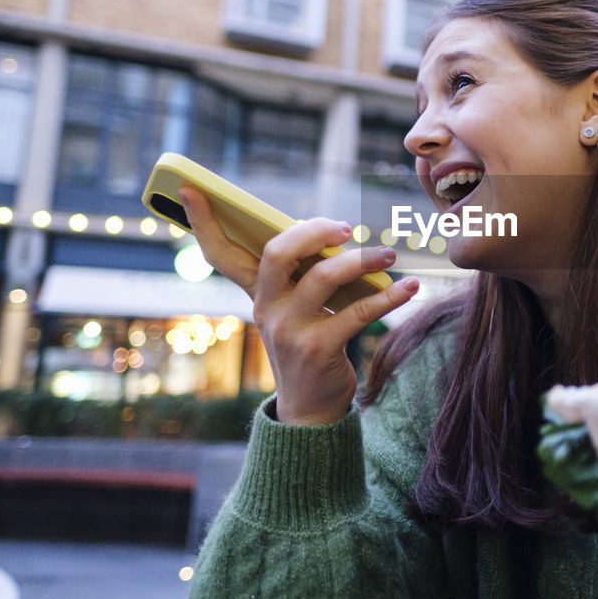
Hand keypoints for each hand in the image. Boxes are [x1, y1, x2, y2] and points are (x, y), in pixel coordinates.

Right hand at [179, 186, 419, 424]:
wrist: (311, 410)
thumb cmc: (309, 346)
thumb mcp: (295, 310)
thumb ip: (303, 275)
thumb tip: (336, 237)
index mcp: (257, 294)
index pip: (220, 254)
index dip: (202, 222)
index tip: (188, 188)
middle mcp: (267, 309)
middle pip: (276, 253)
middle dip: (311, 231)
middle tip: (344, 227)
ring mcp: (290, 330)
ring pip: (323, 278)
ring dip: (362, 261)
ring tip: (388, 256)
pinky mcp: (319, 349)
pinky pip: (358, 313)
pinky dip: (389, 297)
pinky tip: (410, 288)